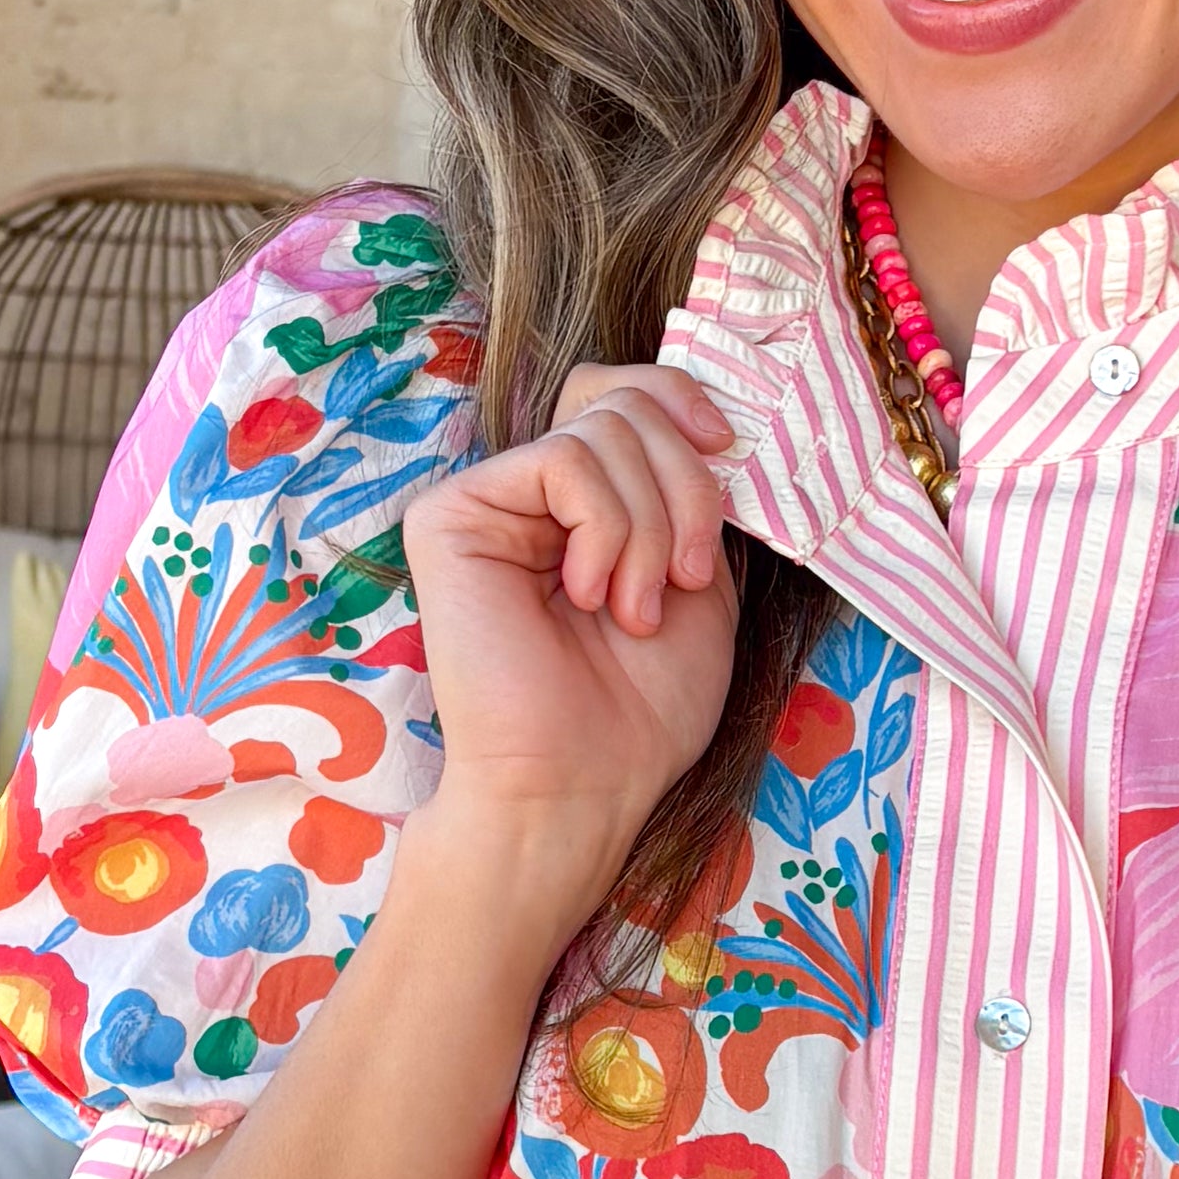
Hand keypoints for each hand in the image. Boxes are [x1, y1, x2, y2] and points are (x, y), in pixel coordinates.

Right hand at [401, 369, 740, 922]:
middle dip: (682, 485)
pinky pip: (564, 460)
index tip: (727, 448)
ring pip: (604, 430)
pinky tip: (586, 594)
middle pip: (623, 401)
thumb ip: (691, 495)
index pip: (626, 395)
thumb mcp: (700, 583)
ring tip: (630, 610)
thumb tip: (700, 421)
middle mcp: (531, 495)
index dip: (681, 401)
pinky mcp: (451, 515)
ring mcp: (489, 500)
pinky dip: (607, 530)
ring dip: (650, 528)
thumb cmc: (639, 709)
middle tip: (682, 579)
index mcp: (586, 506)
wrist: (577, 782)